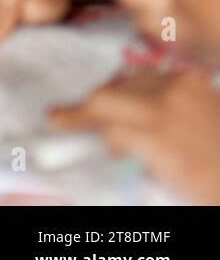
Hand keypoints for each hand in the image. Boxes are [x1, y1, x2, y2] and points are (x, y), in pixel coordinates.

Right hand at [49, 70, 219, 203]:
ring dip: (109, 94)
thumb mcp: (169, 183)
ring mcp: (181, 88)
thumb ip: (132, 159)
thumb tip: (103, 146)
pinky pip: (151, 75)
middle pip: (106, 96)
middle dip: (82, 107)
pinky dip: (137, 86)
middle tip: (62, 116)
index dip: (75, 124)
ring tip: (99, 110)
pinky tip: (135, 99)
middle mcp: (166, 107)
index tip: (54, 123)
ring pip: (125, 80)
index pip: (104, 126)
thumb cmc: (211, 184)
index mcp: (158, 139)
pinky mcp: (193, 79)